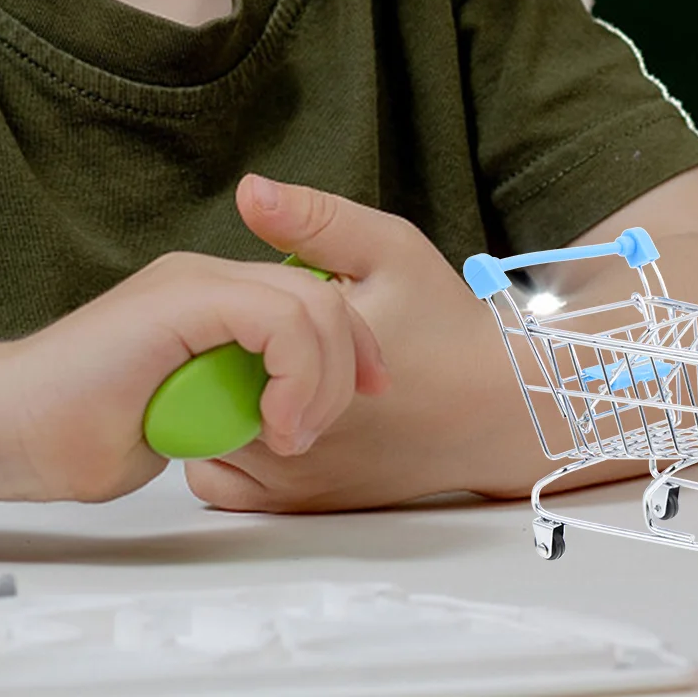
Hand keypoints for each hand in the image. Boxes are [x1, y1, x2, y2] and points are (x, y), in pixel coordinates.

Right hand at [0, 250, 387, 504]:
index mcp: (210, 301)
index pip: (310, 304)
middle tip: (320, 430)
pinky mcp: (182, 298)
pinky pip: (274, 318)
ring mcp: (194, 282)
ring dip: (320, 377)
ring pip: (309, 304)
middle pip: (323, 298)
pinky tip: (274, 421)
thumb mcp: (179, 419)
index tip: (365, 399)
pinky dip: (293, 371)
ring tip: (290, 433)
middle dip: (349, 364)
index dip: (350, 351)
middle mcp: (207, 278)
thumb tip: (262, 418)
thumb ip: (225, 402)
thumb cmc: (69, 436)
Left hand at [183, 176, 542, 511]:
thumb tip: (249, 192)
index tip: (253, 302)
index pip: (212, 338)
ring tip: (261, 371)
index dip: (222, 315)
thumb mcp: (390, 249)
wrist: (498, 407)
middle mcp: (290, 428)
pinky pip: (224, 483)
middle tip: (259, 334)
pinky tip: (265, 416)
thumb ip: (315, 220)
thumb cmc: (446, 325)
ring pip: (204, 437)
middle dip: (217, 357)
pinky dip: (230, 456)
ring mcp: (292, 475)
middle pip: (199, 387)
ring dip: (217, 405)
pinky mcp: (300, 505)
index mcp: (303, 359)